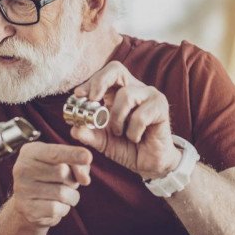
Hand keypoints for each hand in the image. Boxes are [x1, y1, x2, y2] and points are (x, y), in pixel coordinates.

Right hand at [10, 142, 91, 228]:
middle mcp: (22, 169)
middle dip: (72, 179)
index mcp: (30, 152)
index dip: (72, 154)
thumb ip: (78, 164)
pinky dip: (63, 208)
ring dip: (71, 196)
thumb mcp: (63, 163)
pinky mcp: (28, 209)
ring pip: (62, 193)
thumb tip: (85, 179)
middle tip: (66, 182)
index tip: (88, 157)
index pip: (55, 153)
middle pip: (62, 172)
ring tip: (62, 194)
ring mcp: (22, 190)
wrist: (29, 202)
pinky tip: (55, 205)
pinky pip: (57, 209)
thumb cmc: (51, 177)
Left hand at [71, 61, 181, 179]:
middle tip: (92, 99)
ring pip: (126, 95)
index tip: (78, 94)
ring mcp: (150, 96)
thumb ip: (89, 134)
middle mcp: (135, 89)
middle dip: (100, 82)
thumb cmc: (127, 147)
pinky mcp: (161, 107)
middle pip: (116, 69)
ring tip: (119, 133)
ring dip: (117, 119)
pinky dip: (133, 132)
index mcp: (119, 92)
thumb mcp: (103, 141)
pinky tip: (136, 138)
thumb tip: (74, 129)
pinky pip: (140, 115)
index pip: (105, 75)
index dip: (91, 81)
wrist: (149, 164)